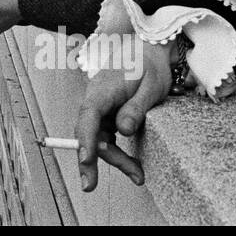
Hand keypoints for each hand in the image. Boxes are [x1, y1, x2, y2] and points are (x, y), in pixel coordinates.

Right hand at [73, 38, 174, 192]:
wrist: (148, 50)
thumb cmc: (148, 65)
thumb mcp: (150, 87)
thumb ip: (136, 108)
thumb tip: (123, 131)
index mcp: (102, 90)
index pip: (88, 117)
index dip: (84, 140)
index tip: (85, 159)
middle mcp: (95, 100)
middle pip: (89, 133)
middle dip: (91, 160)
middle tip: (90, 186)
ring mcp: (100, 108)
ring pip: (98, 138)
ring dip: (114, 159)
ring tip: (137, 176)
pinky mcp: (107, 114)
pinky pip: (107, 136)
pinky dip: (117, 152)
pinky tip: (132, 165)